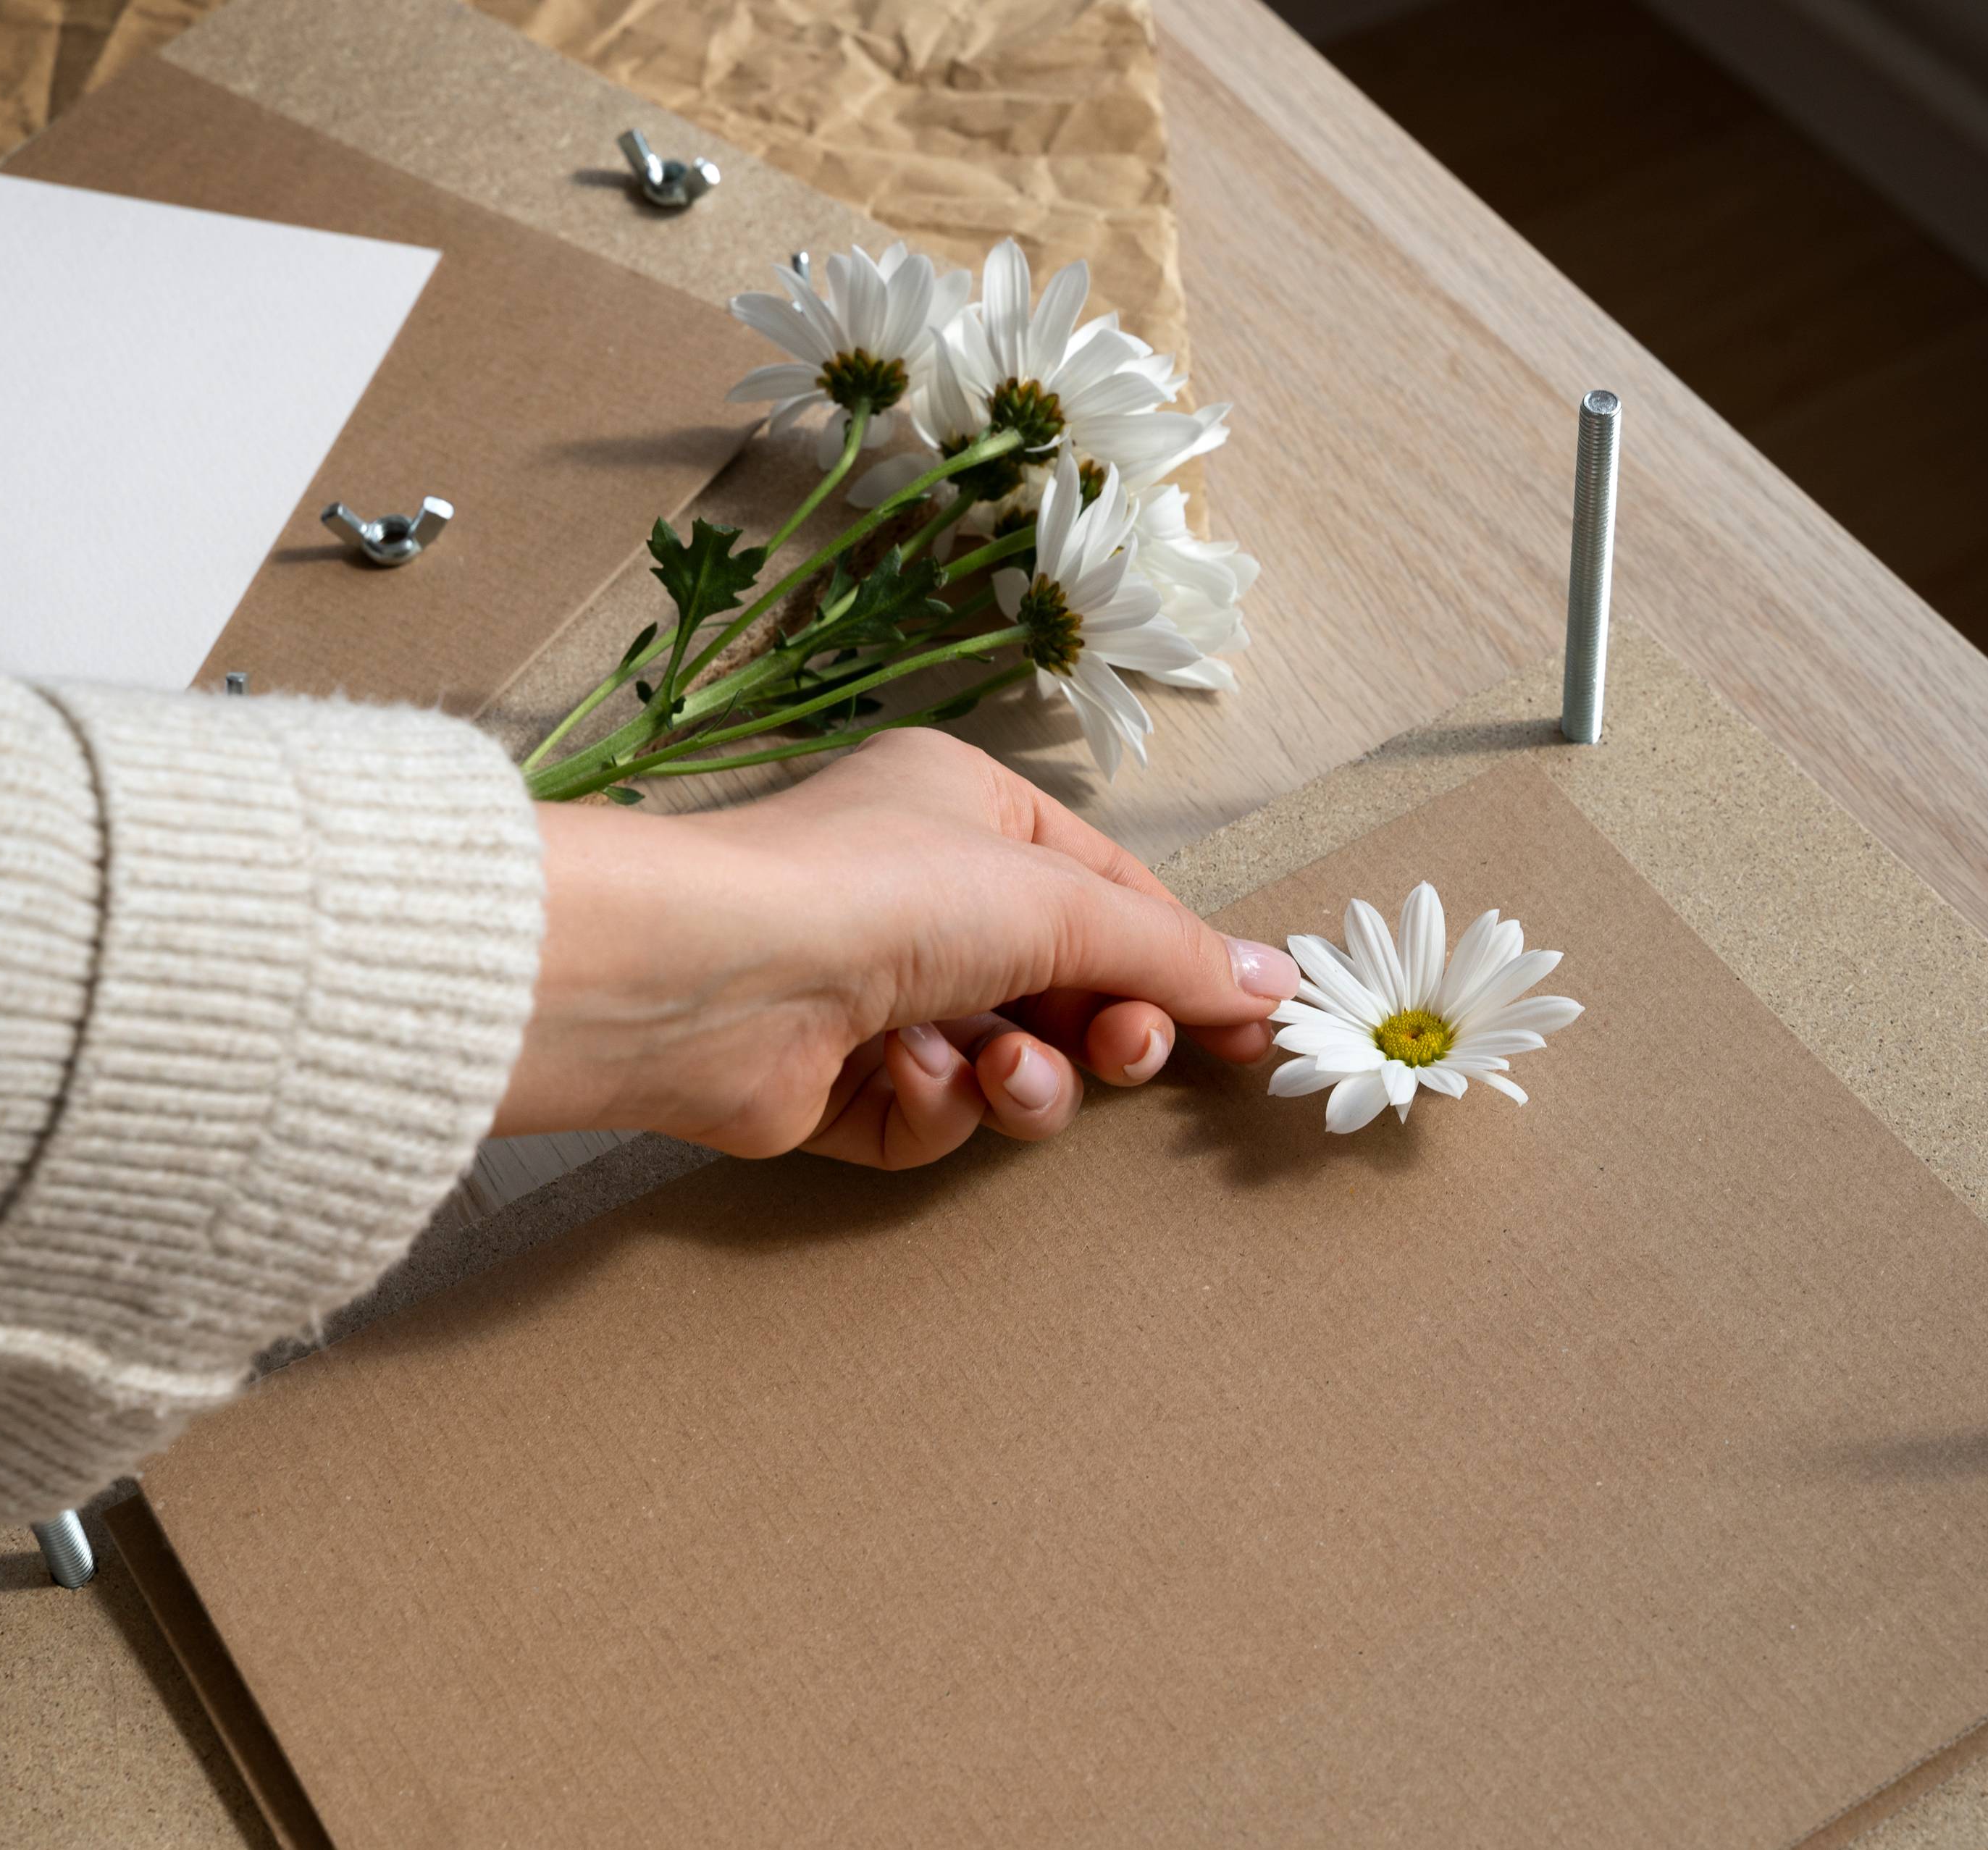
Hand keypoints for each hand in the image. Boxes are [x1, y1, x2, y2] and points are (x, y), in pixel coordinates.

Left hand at [492, 729, 1295, 1166]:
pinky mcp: (834, 1083)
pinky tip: (912, 1075)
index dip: (1180, 958)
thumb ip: (1172, 954)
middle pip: (1065, 984)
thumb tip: (1274, 985)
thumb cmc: (879, 891)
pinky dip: (939, 1104)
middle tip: (1126, 1050)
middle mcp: (916, 891)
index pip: (1105, 889)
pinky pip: (933, 1113)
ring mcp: (871, 990)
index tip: (1246, 1029)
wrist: (713, 976)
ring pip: (1008, 1060)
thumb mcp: (1058, 903)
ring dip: (1026, 1077)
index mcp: (966, 811)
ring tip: (1003, 1068)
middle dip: (1105, 1027)